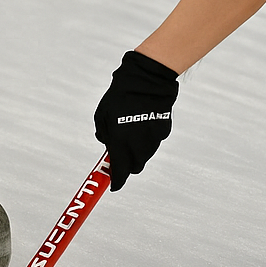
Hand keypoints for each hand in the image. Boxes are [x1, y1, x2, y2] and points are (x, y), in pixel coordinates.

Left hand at [94, 50, 179, 190]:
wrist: (146, 81)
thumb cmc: (120, 97)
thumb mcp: (102, 116)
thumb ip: (103, 135)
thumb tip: (108, 145)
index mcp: (120, 143)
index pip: (120, 172)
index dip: (117, 181)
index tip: (114, 184)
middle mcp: (138, 146)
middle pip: (134, 167)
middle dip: (127, 166)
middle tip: (121, 155)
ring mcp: (153, 140)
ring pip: (144, 155)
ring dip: (137, 151)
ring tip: (131, 131)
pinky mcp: (163, 132)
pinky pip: (153, 142)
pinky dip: (146, 139)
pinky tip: (142, 122)